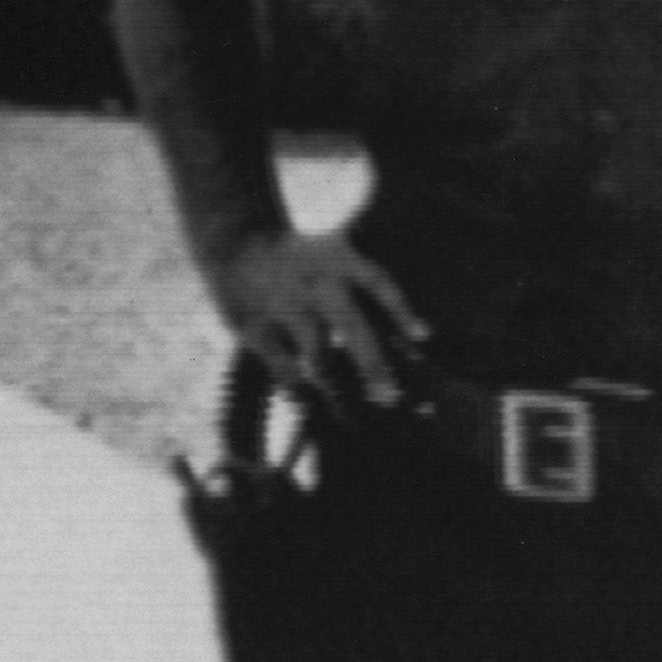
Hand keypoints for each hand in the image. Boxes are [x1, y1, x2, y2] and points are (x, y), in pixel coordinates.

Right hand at [206, 228, 426, 405]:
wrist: (237, 241)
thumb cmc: (305, 262)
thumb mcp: (337, 256)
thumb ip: (370, 292)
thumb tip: (419, 343)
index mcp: (343, 261)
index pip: (378, 283)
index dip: (401, 310)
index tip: (424, 338)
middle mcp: (317, 283)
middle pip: (352, 326)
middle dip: (373, 366)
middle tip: (392, 399)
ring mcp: (286, 306)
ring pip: (319, 356)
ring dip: (340, 392)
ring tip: (355, 421)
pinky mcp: (256, 328)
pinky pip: (282, 368)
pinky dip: (298, 391)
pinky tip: (310, 407)